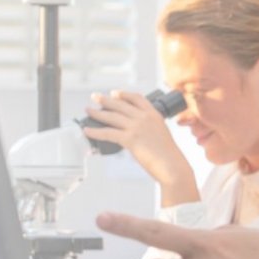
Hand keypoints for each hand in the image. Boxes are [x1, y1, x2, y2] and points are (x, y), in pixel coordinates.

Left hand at [83, 91, 197, 206]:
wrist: (171, 165)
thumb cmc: (168, 154)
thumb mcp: (161, 133)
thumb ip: (149, 128)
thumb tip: (134, 131)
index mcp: (154, 114)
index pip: (136, 98)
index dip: (123, 94)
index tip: (114, 93)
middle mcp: (145, 117)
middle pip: (120, 104)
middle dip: (105, 99)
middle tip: (95, 96)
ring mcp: (137, 127)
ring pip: (111, 116)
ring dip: (97, 113)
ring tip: (88, 110)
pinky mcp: (130, 139)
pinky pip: (107, 133)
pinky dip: (95, 131)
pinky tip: (87, 130)